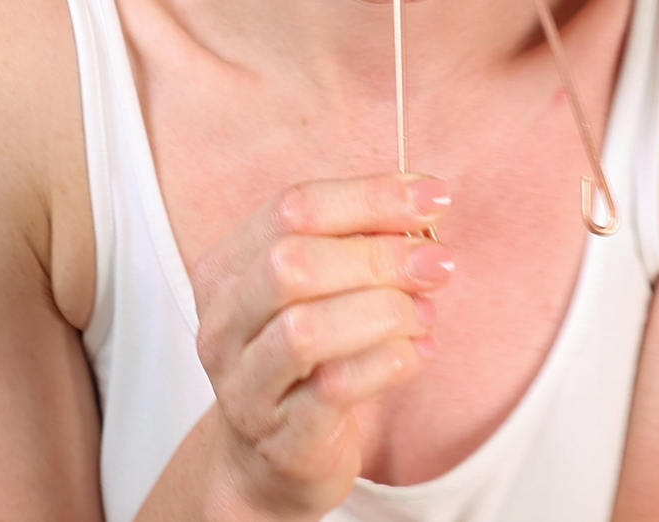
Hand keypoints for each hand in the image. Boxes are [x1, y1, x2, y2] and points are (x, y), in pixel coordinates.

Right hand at [188, 174, 453, 519]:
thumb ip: (357, 241)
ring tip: (425, 311)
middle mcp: (222, 325)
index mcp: (227, 269)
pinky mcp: (282, 440)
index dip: (368, 196)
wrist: (276, 462)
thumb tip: (426, 200)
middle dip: (377, 254)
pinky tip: (418, 351)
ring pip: (304, 329)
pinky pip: (334, 390)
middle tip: (436, 262)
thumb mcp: (321, 289)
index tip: (434, 196)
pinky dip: (387, 362)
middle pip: (290, 263)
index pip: (292, 207)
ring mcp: (245, 387)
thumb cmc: (309, 358)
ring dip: (383, 310)